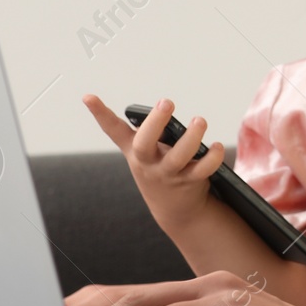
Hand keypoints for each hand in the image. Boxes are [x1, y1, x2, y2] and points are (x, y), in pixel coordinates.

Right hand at [81, 95, 223, 234]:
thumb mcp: (149, 152)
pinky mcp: (188, 181)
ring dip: (192, 137)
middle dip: (155, 122)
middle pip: (145, 143)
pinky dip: (212, 157)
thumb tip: (164, 110)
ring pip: (178, 157)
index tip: (87, 96)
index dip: (100, 113)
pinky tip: (217, 146)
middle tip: (167, 102)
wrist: (174, 209)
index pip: (113, 130)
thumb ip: (153, 131)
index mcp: (135, 150)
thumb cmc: (160, 168)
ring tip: (199, 121)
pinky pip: (202, 169)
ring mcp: (168, 173)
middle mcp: (148, 161)